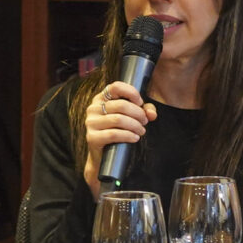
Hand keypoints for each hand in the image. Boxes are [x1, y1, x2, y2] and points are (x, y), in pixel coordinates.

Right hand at [82, 81, 155, 196]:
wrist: (104, 156)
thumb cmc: (119, 132)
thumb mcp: (132, 117)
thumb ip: (144, 110)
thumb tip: (152, 114)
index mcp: (101, 98)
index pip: (116, 87)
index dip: (131, 93)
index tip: (140, 103)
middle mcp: (93, 108)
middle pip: (121, 105)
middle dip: (138, 114)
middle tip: (145, 122)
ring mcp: (90, 123)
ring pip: (118, 119)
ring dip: (135, 125)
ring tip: (141, 131)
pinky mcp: (92, 137)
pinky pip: (113, 134)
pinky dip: (128, 135)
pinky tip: (135, 138)